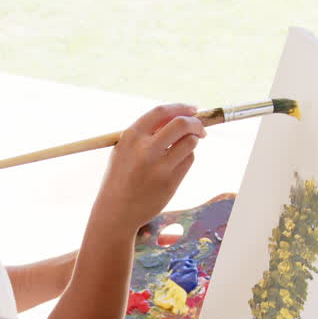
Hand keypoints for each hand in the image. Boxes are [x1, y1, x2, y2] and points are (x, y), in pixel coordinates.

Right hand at [94, 104, 205, 229]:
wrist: (117, 210)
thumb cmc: (121, 177)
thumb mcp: (124, 150)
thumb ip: (146, 133)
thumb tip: (177, 116)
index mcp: (131, 137)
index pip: (161, 112)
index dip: (180, 107)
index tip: (193, 109)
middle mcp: (145, 149)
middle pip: (181, 124)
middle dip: (196, 123)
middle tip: (200, 128)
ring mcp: (159, 166)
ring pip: (190, 142)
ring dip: (193, 140)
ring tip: (184, 147)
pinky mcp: (170, 181)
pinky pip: (188, 160)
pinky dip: (187, 157)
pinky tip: (177, 163)